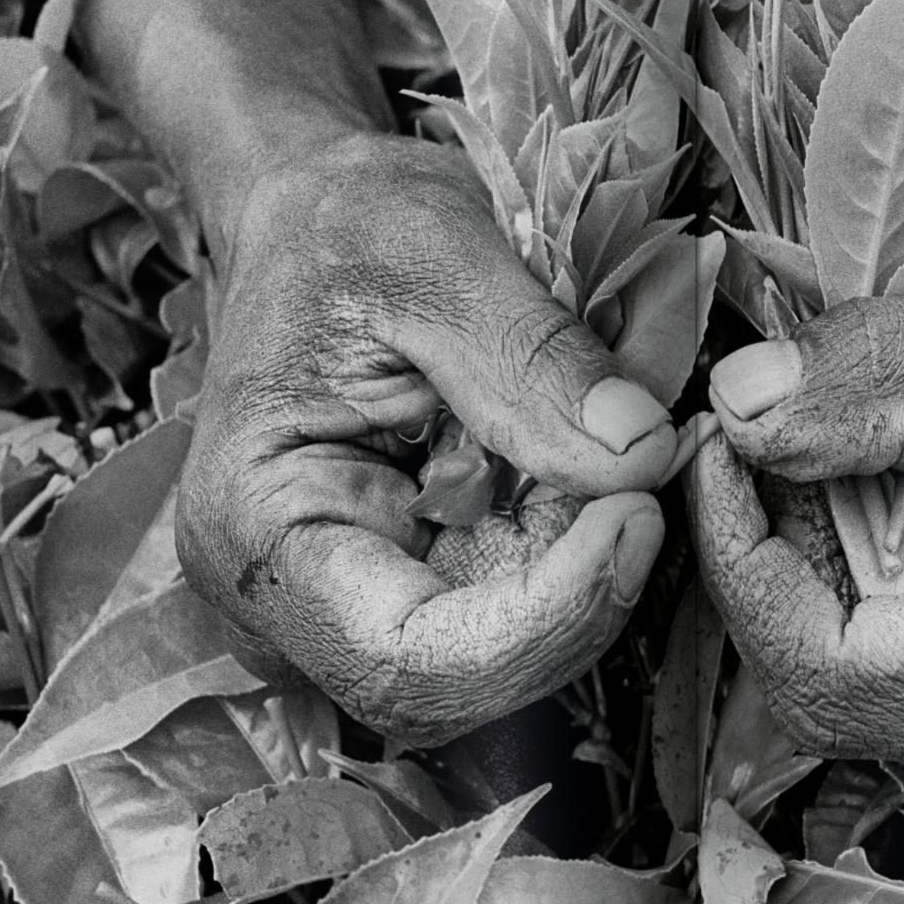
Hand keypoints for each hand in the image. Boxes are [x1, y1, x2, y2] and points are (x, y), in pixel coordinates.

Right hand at [177, 135, 675, 746]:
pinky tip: (593, 468)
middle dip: (579, 597)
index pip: (403, 661)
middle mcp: (289, 598)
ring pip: (504, 658)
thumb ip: (535, 357)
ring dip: (587, 572)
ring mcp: (353, 602)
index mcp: (255, 531)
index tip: (633, 515)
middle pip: (461, 683)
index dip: (538, 621)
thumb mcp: (437, 252)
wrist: (317, 220)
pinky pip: (517, 611)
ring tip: (614, 449)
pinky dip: (578, 549)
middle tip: (647, 475)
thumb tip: (641, 453)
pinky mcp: (417, 584)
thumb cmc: (343, 225)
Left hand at [688, 278, 903, 875]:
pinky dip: (876, 604)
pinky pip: (888, 706)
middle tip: (838, 419)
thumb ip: (899, 376)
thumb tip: (734, 413)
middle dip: (795, 544)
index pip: (830, 672)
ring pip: (844, 698)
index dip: (744, 553)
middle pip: (825, 687)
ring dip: (835, 569)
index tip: (725, 435)